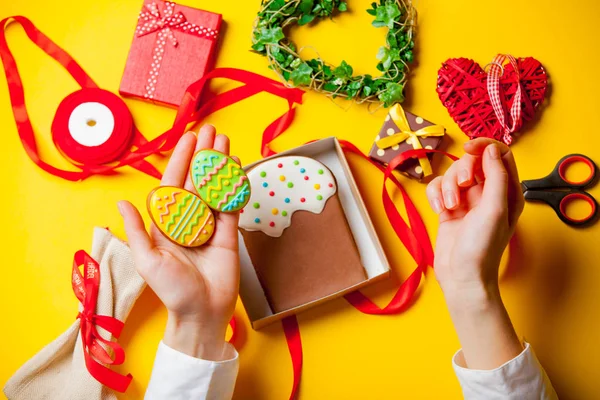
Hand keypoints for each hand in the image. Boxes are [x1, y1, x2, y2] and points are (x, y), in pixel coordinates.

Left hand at [118, 125, 239, 360]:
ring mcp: (210, 224)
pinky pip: (231, 204)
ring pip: (215, 187)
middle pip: (196, 179)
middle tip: (211, 129)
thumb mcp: (148, 260)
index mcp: (167, 222)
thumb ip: (137, 230)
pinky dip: (234, 184)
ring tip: (225, 140)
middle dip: (203, 153)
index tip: (189, 138)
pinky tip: (237, 166)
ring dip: (220, 163)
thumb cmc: (171, 289)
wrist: (202, 311)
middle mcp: (189, 218)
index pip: (173, 183)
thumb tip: (122, 203)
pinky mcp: (229, 232)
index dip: (180, 160)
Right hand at [426, 138, 524, 297]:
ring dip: (447, 187)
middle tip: (462, 187)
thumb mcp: (495, 209)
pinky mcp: (448, 208)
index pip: (499, 154)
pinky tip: (438, 210)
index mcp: (508, 191)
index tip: (468, 147)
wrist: (461, 277)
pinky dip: (435, 195)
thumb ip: (496, 176)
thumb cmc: (482, 248)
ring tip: (449, 207)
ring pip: (452, 173)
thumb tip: (492, 149)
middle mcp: (488, 193)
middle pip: (472, 161)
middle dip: (462, 170)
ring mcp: (467, 200)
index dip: (484, 146)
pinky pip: (438, 187)